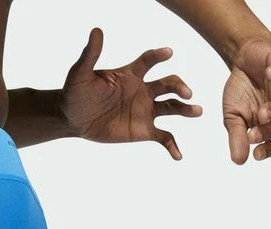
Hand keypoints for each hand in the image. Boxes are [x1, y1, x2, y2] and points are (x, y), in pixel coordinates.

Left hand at [58, 27, 201, 158]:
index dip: (158, 56)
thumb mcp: (80, 74)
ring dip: (185, 109)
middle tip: (186, 92)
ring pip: (171, 107)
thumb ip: (90, 55)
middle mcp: (143, 90)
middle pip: (167, 84)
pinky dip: (172, 145)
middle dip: (178, 86)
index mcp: (130, 74)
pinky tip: (178, 155)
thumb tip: (96, 31)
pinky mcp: (143, 130)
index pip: (148, 61)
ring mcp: (145, 110)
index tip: (168, 53)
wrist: (73, 119)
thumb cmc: (75, 93)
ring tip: (197, 111)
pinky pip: (163, 137)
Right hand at [223, 38, 270, 162]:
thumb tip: (239, 161)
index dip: (269, 149)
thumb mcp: (233, 118)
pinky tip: (269, 73)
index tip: (256, 154)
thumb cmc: (240, 92)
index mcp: (270, 124)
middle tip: (252, 134)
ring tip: (262, 113)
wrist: (242, 61)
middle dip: (268, 132)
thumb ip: (237, 137)